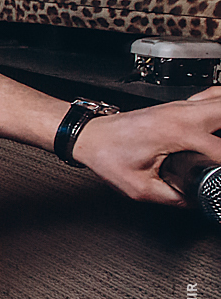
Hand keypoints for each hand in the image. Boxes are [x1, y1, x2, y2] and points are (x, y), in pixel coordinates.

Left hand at [76, 87, 220, 203]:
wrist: (90, 136)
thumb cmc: (108, 154)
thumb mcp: (140, 188)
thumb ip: (173, 198)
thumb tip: (196, 201)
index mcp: (176, 132)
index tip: (220, 179)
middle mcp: (181, 114)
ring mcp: (180, 106)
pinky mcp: (178, 106)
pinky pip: (212, 97)